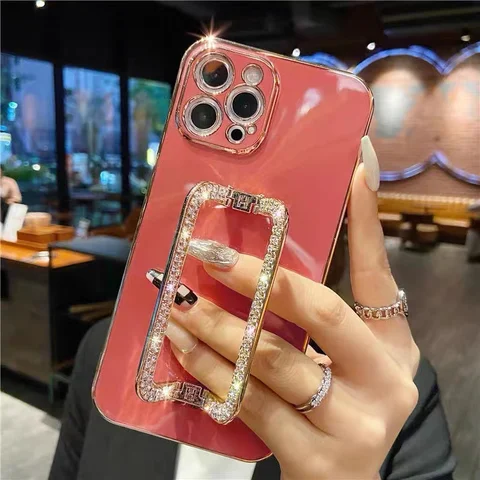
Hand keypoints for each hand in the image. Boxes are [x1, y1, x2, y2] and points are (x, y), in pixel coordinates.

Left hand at [164, 137, 419, 478]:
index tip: (351, 170)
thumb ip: (319, 317)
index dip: (367, 222)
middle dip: (256, 278)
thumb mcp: (349, 359)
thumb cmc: (344, 406)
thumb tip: (273, 266)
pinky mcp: (318, 462)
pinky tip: (182, 350)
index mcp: (392, 347)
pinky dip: (210, 372)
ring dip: (216, 326)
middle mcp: (385, 381)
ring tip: (178, 302)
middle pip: (318, 311)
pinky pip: (250, 404)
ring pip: (271, 360)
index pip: (379, 274)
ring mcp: (355, 425)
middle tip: (205, 252)